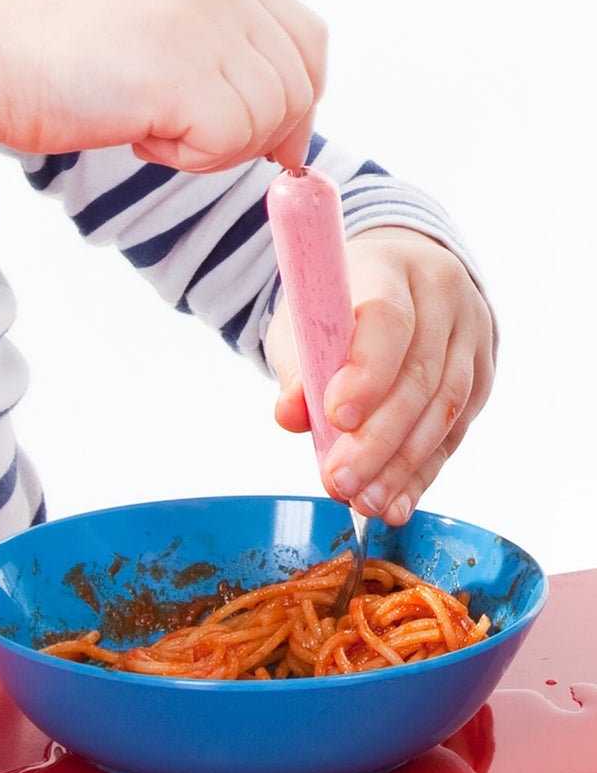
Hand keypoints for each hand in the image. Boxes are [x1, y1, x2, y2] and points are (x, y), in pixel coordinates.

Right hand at [0, 0, 323, 208]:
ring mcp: (205, 28)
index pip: (304, 35)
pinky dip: (188, 159)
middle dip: (257, 133)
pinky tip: (136, 137)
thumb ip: (212, 54)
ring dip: (215, 148)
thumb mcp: (147, 30)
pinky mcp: (187, 76)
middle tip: (184, 140)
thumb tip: (286, 133)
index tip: (272, 139)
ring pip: (269, 118)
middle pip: (298, 84)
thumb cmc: (47, 59)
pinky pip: (231, 143)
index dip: (297, 93)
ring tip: (147, 129)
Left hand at [265, 227, 494, 523]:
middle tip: (341, 481)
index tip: (335, 418)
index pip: (387, 321)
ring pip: (445, 410)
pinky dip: (422, 472)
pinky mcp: (482, 376)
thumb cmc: (340, 303)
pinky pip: (456, 432)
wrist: (398, 279)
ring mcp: (471, 338)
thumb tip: (290, 416)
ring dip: (402, 466)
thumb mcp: (305, 321)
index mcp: (392, 270)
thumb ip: (297, 368)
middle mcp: (443, 299)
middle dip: (378, 439)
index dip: (366, 373)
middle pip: (419, 376)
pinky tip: (396, 502)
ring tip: (366, 501)